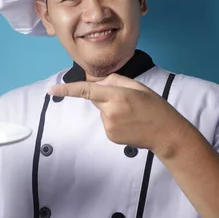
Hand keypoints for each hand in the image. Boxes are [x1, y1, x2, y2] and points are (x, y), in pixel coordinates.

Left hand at [48, 73, 190, 155]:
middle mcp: (110, 112)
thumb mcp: (138, 87)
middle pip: (96, 98)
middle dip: (105, 95)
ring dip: (111, 109)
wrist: (166, 133)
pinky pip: (107, 122)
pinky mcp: (110, 136)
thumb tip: (99, 83)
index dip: (68, 90)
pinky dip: (115, 120)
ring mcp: (109, 126)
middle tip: (127, 101)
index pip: (87, 91)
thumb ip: (116, 81)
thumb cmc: (155, 107)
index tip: (52, 90)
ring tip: (132, 114)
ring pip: (102, 111)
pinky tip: (130, 123)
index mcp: (117, 96)